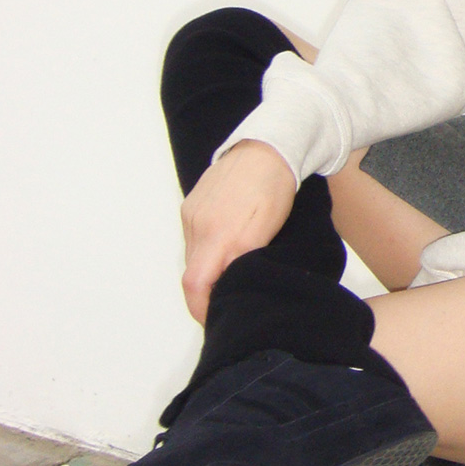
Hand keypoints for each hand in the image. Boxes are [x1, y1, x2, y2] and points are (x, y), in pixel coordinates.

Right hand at [180, 140, 297, 322]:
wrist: (265, 147)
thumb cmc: (273, 188)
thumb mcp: (266, 230)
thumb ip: (243, 259)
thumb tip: (228, 287)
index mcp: (215, 233)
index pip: (194, 284)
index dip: (200, 308)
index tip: (215, 317)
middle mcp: (196, 224)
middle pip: (192, 272)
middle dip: (206, 291)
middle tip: (228, 298)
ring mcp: (191, 213)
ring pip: (193, 255)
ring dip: (208, 269)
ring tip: (230, 272)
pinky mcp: (192, 204)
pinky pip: (194, 237)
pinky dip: (207, 250)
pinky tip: (226, 247)